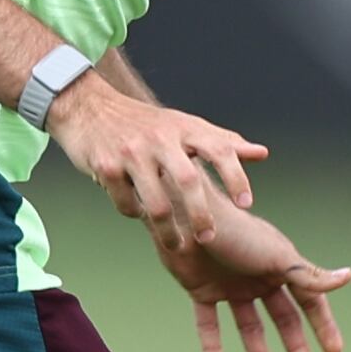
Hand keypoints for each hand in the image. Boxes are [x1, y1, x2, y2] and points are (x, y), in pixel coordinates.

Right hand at [47, 80, 260, 251]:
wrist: (88, 106)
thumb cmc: (146, 123)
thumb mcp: (185, 126)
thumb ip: (222, 143)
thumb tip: (262, 154)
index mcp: (184, 128)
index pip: (218, 148)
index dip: (235, 176)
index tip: (247, 203)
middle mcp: (160, 138)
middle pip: (188, 181)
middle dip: (201, 214)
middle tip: (208, 237)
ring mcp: (132, 152)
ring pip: (155, 203)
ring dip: (168, 230)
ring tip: (176, 245)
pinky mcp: (105, 166)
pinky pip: (126, 203)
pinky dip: (134, 213)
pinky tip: (137, 213)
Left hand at [147, 209, 350, 351]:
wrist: (187, 218)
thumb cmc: (238, 232)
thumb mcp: (278, 257)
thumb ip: (309, 274)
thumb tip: (349, 277)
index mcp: (280, 265)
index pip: (309, 300)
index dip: (322, 325)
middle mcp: (258, 277)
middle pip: (282, 318)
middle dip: (295, 348)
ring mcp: (231, 285)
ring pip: (249, 328)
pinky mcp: (202, 290)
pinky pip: (210, 326)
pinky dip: (214, 349)